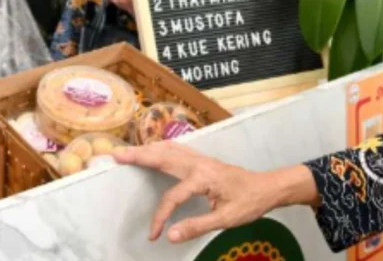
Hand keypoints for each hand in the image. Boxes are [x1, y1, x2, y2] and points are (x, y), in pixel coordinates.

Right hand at [114, 142, 316, 242]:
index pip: (172, 197)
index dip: (160, 217)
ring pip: (168, 149)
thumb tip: (169, 235)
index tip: (154, 235)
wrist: (267, 187)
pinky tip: (154, 151)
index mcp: (203, 177)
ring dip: (147, 149)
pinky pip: (176, 150)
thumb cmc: (249, 203)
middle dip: (138, 156)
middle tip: (115, 156)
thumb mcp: (225, 219)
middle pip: (163, 157)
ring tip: (127, 152)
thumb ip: (196, 226)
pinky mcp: (203, 160)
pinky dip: (160, 148)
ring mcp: (200, 158)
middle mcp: (198, 163)